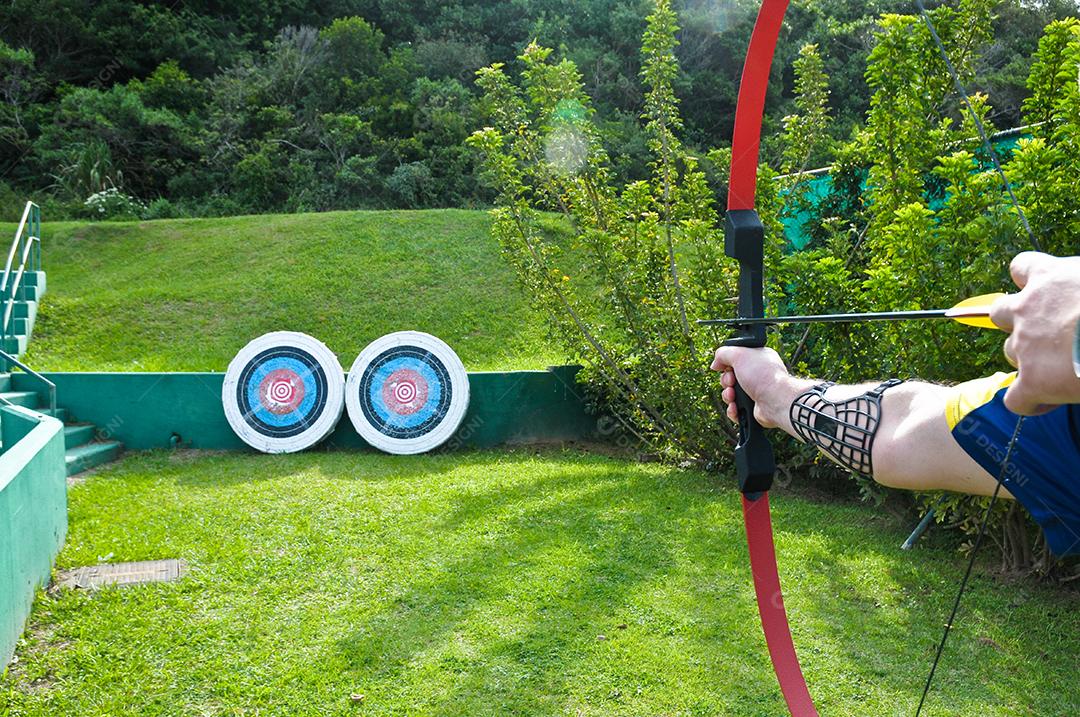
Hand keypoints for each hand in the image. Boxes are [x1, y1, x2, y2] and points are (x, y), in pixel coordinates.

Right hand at [710, 345, 794, 426]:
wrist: (775, 400)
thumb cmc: (763, 376)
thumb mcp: (740, 355)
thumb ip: (723, 353)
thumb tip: (715, 364)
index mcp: (756, 359)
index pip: (735, 360)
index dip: (726, 364)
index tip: (725, 367)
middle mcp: (756, 375)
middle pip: (730, 378)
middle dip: (726, 381)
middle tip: (732, 381)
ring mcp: (755, 392)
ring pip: (730, 394)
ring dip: (727, 395)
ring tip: (733, 396)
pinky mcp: (752, 407)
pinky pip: (735, 409)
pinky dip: (732, 409)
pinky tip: (736, 407)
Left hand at [989, 252, 1079, 414]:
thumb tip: (1078, 301)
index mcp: (1050, 275)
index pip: (1022, 267)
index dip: (1029, 281)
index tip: (1046, 294)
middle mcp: (1027, 307)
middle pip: (1002, 313)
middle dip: (1019, 322)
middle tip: (1050, 333)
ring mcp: (1025, 344)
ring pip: (1010, 352)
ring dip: (1029, 358)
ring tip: (1061, 367)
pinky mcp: (1033, 380)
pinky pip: (1015, 398)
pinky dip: (1029, 401)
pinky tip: (1051, 400)